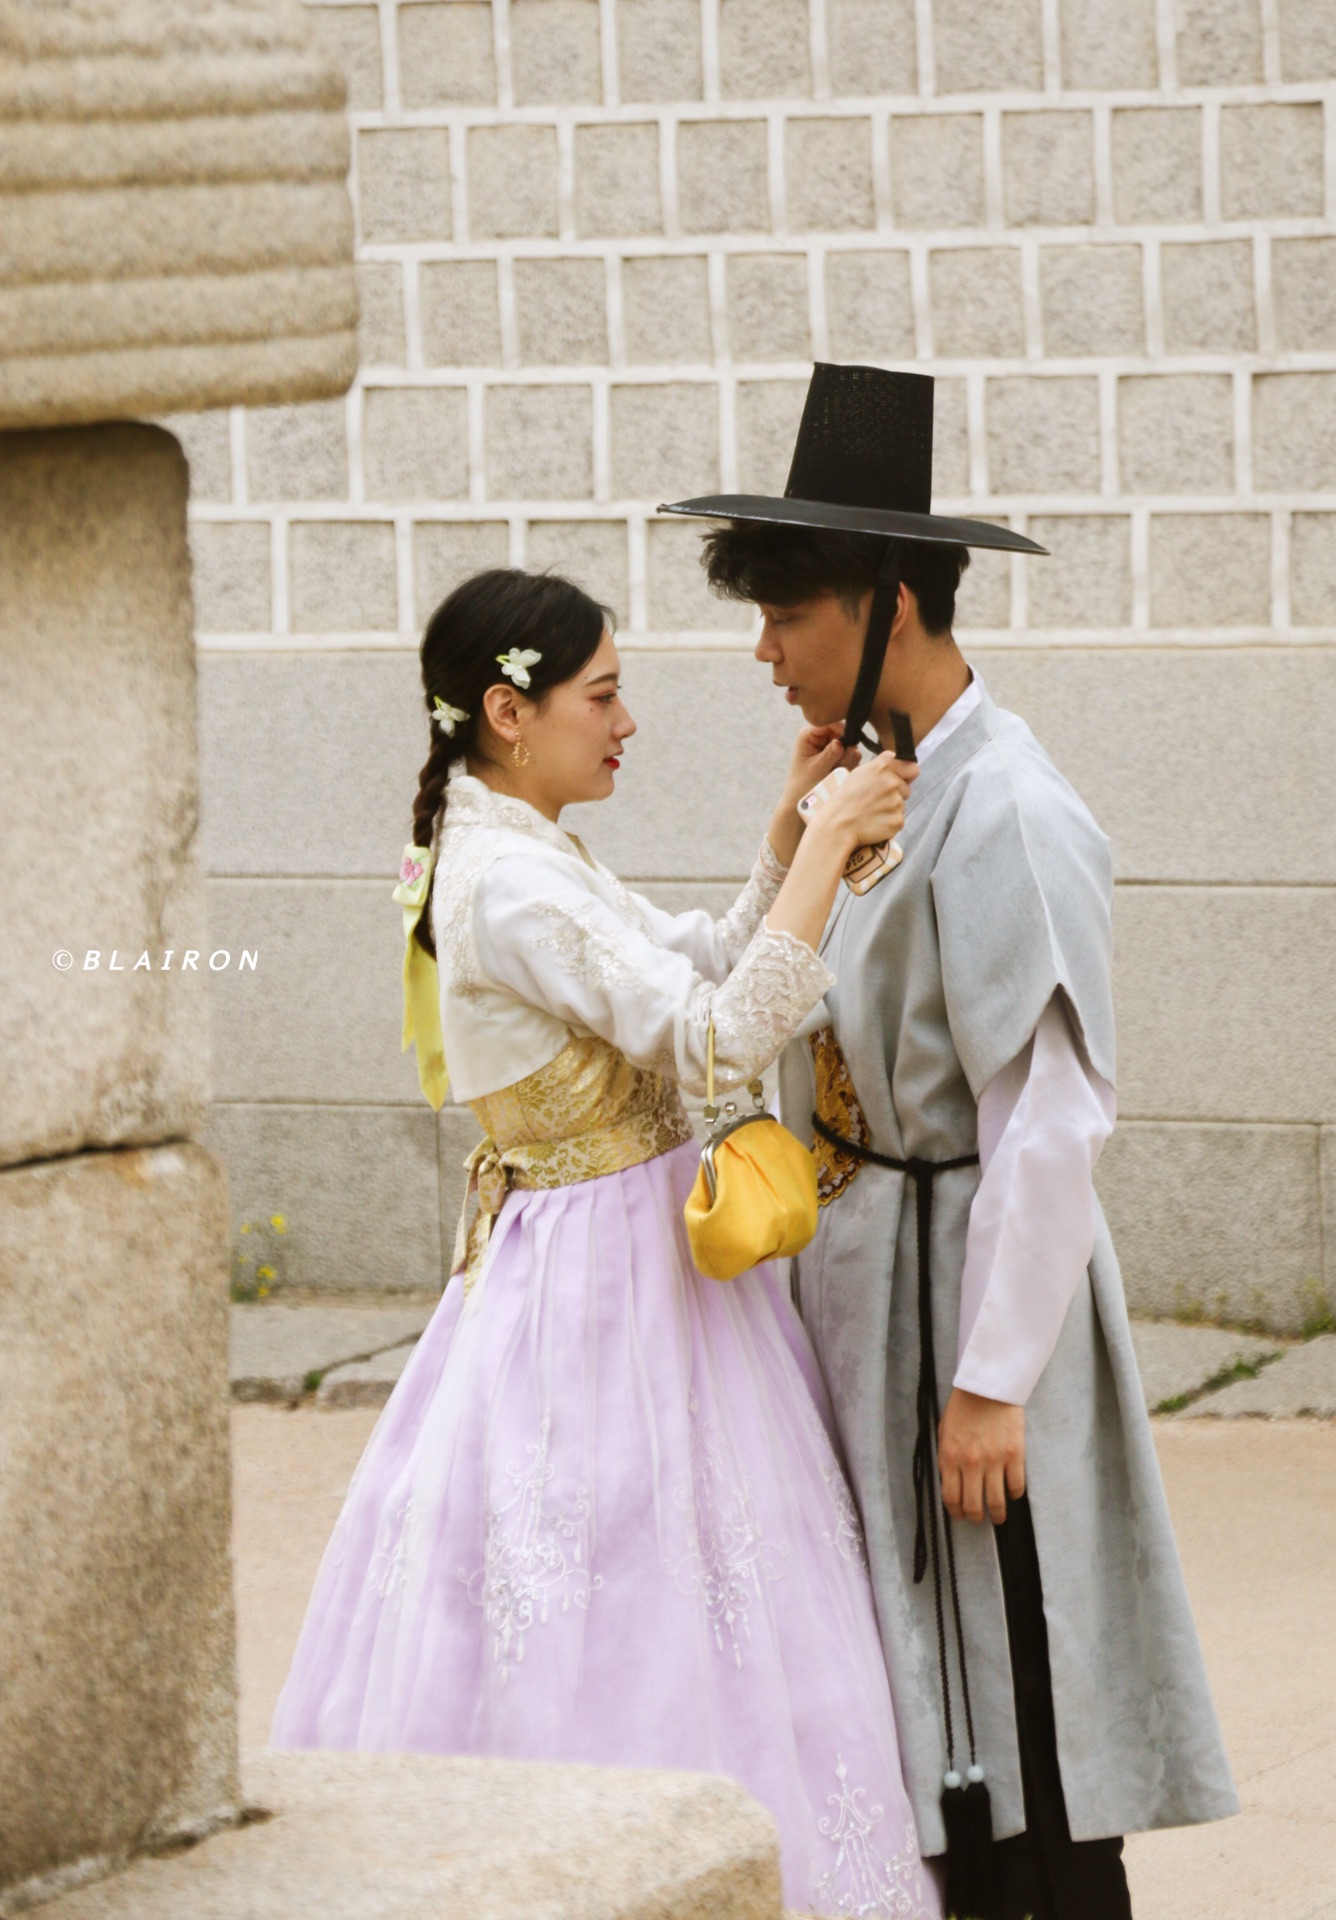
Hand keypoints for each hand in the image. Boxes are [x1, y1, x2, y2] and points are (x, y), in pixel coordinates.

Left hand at [780, 725, 860, 813]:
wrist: (802, 801)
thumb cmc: (803, 784)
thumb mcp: (816, 768)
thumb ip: (830, 754)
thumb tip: (842, 742)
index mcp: (809, 734)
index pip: (830, 723)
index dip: (841, 731)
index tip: (846, 744)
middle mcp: (821, 738)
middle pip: (843, 734)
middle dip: (843, 750)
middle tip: (836, 766)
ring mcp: (832, 747)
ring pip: (850, 747)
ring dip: (846, 760)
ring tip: (834, 772)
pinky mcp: (840, 757)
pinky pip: (853, 757)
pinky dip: (849, 766)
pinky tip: (839, 775)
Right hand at [817, 751, 915, 853]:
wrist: (838, 825)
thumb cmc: (845, 799)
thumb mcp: (859, 772)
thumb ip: (880, 763)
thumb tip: (894, 757)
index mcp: (883, 767)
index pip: (912, 768)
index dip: (905, 775)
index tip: (899, 781)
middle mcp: (893, 783)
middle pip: (907, 789)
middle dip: (896, 794)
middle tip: (876, 800)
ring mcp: (897, 803)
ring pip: (901, 805)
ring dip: (891, 809)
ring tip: (872, 812)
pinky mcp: (898, 820)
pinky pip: (899, 820)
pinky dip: (889, 822)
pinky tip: (875, 822)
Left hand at [938, 1388, 1025, 1523]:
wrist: (988, 1386)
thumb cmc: (964, 1407)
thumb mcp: (945, 1432)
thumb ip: (947, 1458)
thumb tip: (951, 1483)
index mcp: (949, 1458)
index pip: (951, 1498)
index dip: (956, 1512)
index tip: (961, 1516)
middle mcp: (970, 1464)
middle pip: (973, 1506)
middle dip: (976, 1518)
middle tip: (980, 1518)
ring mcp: (994, 1460)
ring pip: (996, 1502)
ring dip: (998, 1514)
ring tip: (998, 1516)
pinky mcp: (1014, 1455)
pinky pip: (1016, 1486)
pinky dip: (1014, 1494)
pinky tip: (1012, 1492)